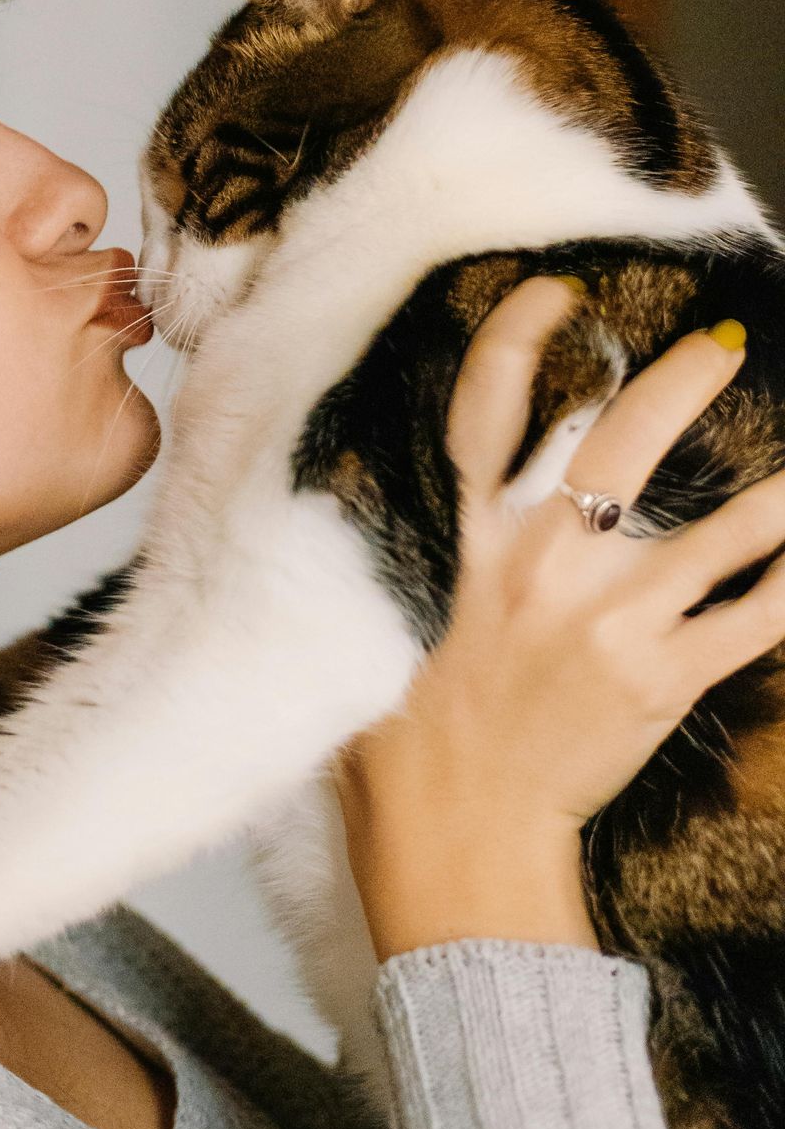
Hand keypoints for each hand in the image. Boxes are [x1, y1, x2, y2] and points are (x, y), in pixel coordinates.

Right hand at [334, 274, 784, 961]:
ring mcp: (610, 620)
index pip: (485, 414)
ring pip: (721, 530)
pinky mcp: (664, 680)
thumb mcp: (383, 622)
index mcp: (463, 541)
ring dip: (777, 490)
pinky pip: (754, 617)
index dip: (520, 340)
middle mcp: (540, 563)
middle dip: (680, 383)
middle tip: (722, 344)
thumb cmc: (405, 739)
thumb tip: (412, 501)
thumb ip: (413, 554)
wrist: (457, 835)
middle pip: (620, 445)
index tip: (558, 293)